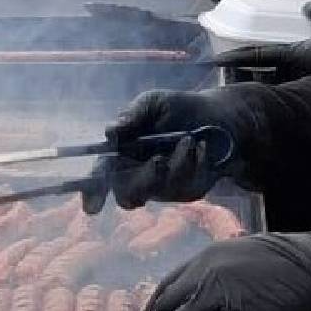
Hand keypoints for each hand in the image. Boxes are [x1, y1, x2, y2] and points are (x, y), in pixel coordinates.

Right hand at [81, 88, 264, 213]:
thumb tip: (110, 132)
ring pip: (160, 190)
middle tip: (157, 160)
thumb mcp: (152, 103)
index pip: (99, 180)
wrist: (218, 117)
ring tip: (188, 139)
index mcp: (120, 157)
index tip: (92, 207)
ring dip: (177, 163)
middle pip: (128, 196)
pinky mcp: (187, 192)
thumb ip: (131, 115)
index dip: (92, 195)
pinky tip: (201, 147)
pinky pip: (186, 187)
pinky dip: (196, 163)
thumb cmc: (177, 109)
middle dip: (143, 181)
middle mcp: (136, 177)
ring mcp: (162, 188)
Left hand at [211, 1, 310, 80]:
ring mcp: (301, 83)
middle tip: (233, 70)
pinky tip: (286, 74)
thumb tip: (310, 0)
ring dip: (264, 78)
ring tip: (252, 74)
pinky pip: (293, 84)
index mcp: (291, 57)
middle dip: (246, 74)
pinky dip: (286, 77)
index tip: (215, 61)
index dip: (233, 58)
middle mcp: (292, 73)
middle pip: (259, 76)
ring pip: (274, 81)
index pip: (254, 56)